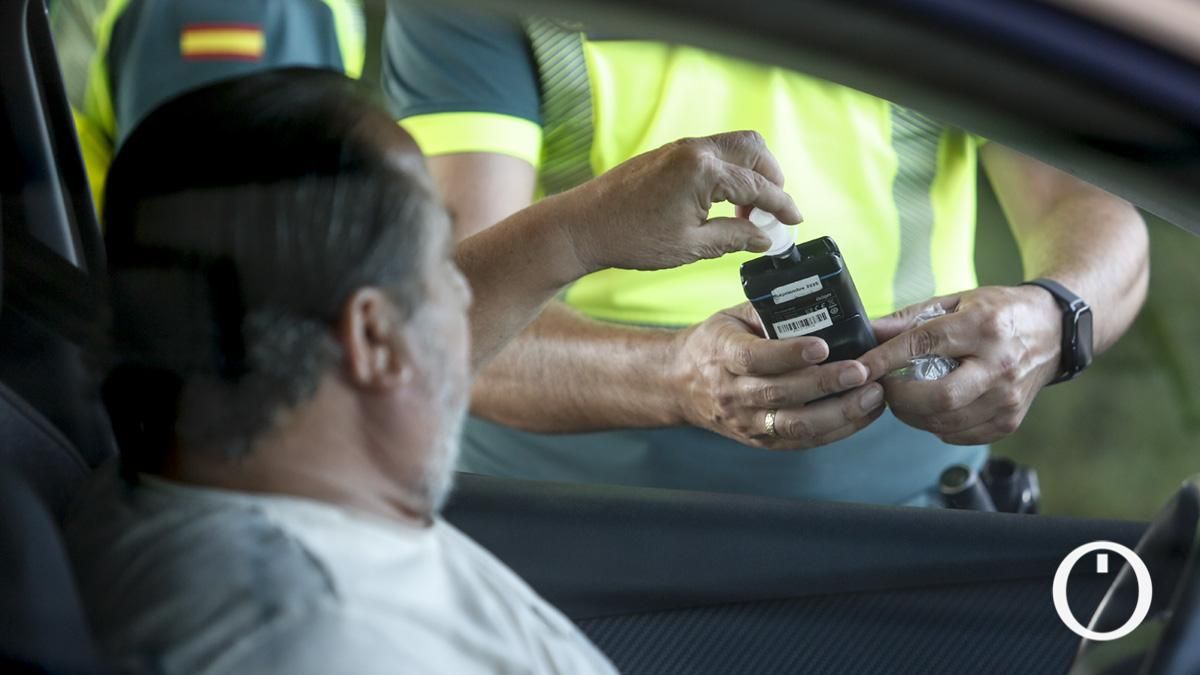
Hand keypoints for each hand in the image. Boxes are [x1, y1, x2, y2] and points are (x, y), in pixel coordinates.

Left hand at [549, 131, 802, 272]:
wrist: (583, 226)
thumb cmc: (631, 238)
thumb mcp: (691, 246)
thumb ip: (734, 237)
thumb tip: (765, 238)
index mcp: (703, 170)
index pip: (758, 186)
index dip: (782, 206)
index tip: (796, 222)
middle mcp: (695, 149)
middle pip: (754, 150)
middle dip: (772, 179)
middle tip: (773, 213)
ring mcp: (680, 147)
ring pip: (734, 146)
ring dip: (751, 173)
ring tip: (747, 211)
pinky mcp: (669, 153)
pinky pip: (713, 151)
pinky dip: (729, 170)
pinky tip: (722, 202)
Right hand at [671, 303, 885, 449]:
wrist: (678, 384)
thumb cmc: (713, 344)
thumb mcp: (732, 317)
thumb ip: (770, 312)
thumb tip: (821, 302)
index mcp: (723, 355)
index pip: (755, 357)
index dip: (789, 353)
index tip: (822, 346)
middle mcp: (733, 393)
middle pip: (781, 393)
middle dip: (826, 383)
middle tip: (862, 371)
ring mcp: (746, 421)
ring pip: (795, 425)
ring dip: (839, 412)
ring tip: (872, 395)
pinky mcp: (760, 440)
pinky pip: (801, 441)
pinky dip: (837, 430)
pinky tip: (863, 413)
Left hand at [857, 285, 1062, 444]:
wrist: (1054, 329)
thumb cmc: (999, 312)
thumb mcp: (955, 301)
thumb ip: (909, 319)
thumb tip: (868, 332)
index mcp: (982, 327)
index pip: (924, 344)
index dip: (885, 359)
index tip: (860, 368)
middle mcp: (999, 365)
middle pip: (939, 397)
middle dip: (900, 398)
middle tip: (885, 388)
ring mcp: (1007, 398)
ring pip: (946, 423)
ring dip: (913, 416)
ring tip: (904, 398)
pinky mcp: (1010, 420)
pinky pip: (961, 435)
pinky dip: (937, 426)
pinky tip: (932, 410)